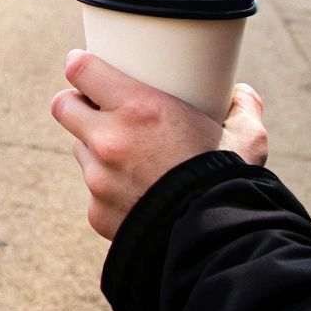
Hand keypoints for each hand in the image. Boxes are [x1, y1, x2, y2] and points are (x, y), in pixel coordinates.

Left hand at [49, 49, 267, 239]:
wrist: (218, 246)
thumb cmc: (232, 185)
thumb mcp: (246, 140)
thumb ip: (243, 109)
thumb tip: (242, 93)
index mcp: (139, 109)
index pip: (80, 70)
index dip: (79, 65)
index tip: (83, 65)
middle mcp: (109, 140)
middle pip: (63, 106)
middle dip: (76, 104)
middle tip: (97, 108)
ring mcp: (98, 179)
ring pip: (80, 150)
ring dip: (95, 148)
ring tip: (128, 155)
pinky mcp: (97, 212)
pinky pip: (94, 193)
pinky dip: (109, 191)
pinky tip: (136, 195)